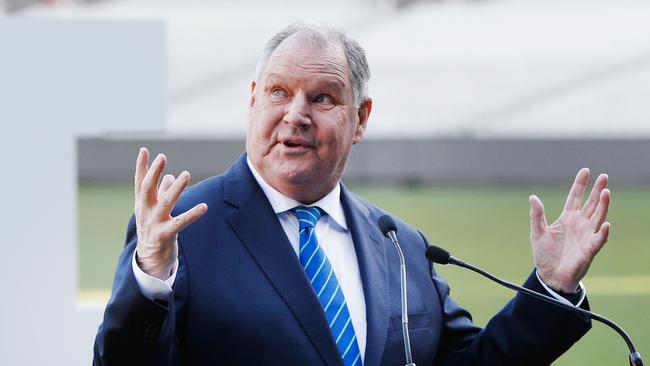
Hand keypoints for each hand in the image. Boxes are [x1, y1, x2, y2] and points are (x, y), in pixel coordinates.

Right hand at [134, 147, 207, 279]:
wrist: (149, 262)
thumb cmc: (154, 232)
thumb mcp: (154, 212)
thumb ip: (161, 194)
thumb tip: (169, 178)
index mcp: (142, 204)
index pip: (140, 182)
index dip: (142, 166)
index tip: (145, 150)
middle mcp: (145, 212)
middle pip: (147, 188)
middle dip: (153, 172)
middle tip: (162, 157)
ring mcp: (154, 224)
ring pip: (164, 203)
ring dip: (175, 188)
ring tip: (185, 174)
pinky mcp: (165, 236)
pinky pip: (180, 223)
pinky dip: (192, 214)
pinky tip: (204, 207)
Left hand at [529, 168, 609, 292]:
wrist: (550, 276)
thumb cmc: (545, 255)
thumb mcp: (537, 232)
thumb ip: (537, 215)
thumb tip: (532, 197)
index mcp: (567, 218)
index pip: (575, 197)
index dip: (580, 184)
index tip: (585, 171)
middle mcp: (579, 224)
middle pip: (591, 203)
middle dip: (597, 190)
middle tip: (604, 176)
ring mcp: (586, 235)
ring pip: (598, 217)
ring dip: (603, 205)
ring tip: (606, 192)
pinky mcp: (590, 249)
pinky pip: (598, 239)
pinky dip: (603, 232)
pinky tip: (605, 224)